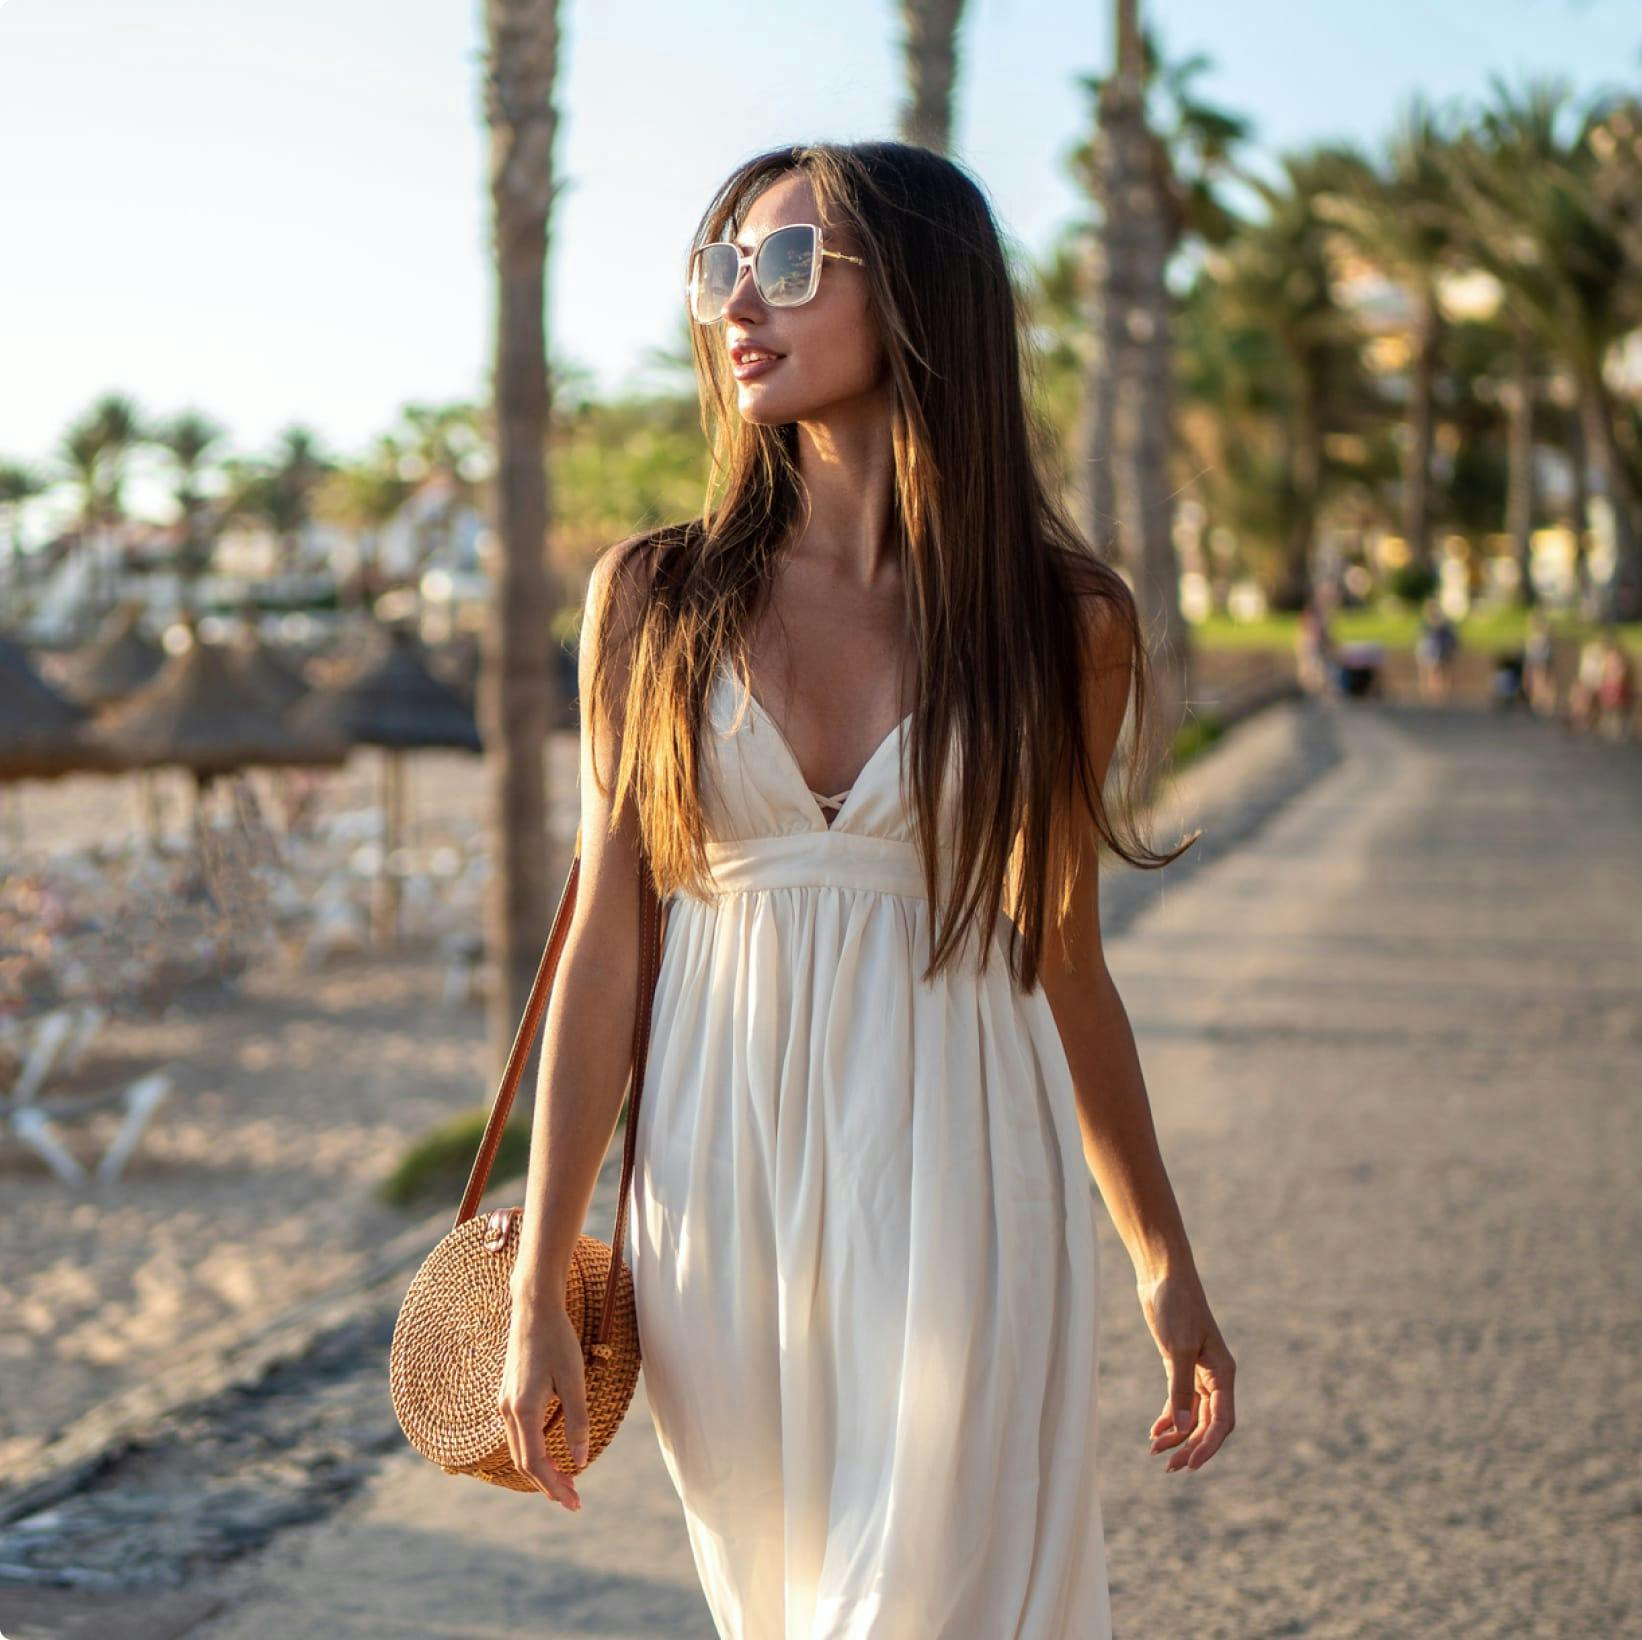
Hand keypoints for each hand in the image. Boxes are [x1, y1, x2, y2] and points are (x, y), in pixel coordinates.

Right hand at [497, 1298, 590, 1511]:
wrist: (533, 1308)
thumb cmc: (557, 1340)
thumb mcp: (574, 1380)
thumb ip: (577, 1422)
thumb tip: (579, 1461)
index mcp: (523, 1410)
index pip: (535, 1464)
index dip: (554, 1487)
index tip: (574, 1503)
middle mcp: (507, 1411)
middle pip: (524, 1463)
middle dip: (548, 1484)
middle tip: (573, 1499)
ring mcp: (504, 1403)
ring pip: (518, 1450)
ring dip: (540, 1470)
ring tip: (565, 1480)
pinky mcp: (508, 1394)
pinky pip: (517, 1435)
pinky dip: (532, 1451)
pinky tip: (549, 1452)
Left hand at [1134, 1267, 1235, 1472]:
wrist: (1162, 1276)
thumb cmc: (1175, 1306)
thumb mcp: (1177, 1349)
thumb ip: (1180, 1389)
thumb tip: (1181, 1428)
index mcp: (1223, 1373)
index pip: (1222, 1421)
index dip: (1208, 1446)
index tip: (1190, 1465)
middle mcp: (1215, 1376)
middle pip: (1208, 1424)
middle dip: (1190, 1446)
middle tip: (1169, 1467)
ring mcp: (1197, 1371)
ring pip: (1193, 1415)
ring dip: (1177, 1434)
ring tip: (1156, 1452)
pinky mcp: (1179, 1365)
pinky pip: (1180, 1400)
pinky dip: (1170, 1417)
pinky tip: (1155, 1432)